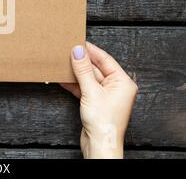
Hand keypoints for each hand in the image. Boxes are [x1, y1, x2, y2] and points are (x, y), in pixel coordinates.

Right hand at [61, 42, 137, 158]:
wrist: (99, 145)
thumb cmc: (104, 122)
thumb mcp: (91, 91)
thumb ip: (83, 70)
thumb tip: (78, 51)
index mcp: (123, 82)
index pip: (105, 59)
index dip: (91, 50)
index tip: (78, 41)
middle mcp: (116, 87)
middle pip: (96, 68)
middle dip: (82, 61)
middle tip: (68, 50)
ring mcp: (106, 96)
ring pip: (89, 78)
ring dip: (76, 72)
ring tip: (63, 63)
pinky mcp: (96, 103)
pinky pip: (84, 88)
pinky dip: (74, 84)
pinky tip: (63, 78)